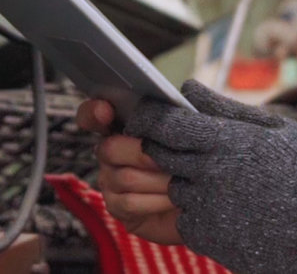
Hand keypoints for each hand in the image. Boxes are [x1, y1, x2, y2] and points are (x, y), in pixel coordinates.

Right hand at [76, 97, 183, 244]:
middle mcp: (110, 153)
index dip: (94, 112)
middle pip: (110, 148)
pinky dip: (157, 201)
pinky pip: (129, 203)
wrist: (203, 203)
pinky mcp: (117, 207)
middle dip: (145, 154)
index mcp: (123, 127)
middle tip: (173, 159)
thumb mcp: (191, 134)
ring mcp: (110, 180)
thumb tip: (186, 89)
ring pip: (125, 178)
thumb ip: (182, 114)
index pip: (92, 115)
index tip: (106, 110)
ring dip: (159, 180)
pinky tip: (175, 199)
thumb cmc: (195, 162)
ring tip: (183, 180)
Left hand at [126, 80, 296, 273]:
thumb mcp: (275, 131)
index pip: (165, 123)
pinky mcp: (206, 237)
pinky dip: (198, 211)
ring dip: (186, 180)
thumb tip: (187, 89)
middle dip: (163, 145)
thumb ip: (225, 109)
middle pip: (158, 153)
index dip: (149, 116)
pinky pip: (184, 217)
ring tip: (223, 183)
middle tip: (184, 146)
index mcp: (227, 142)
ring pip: (173, 186)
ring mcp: (206, 208)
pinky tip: (228, 208)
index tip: (148, 115)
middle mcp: (210, 174)